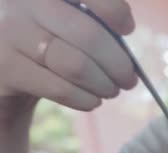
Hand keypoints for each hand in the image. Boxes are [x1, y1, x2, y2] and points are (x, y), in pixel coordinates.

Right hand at [0, 0, 137, 119]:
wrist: (2, 73)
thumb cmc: (39, 43)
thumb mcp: (60, 20)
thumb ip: (89, 17)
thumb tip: (125, 29)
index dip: (114, 10)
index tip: (127, 28)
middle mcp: (21, 3)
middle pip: (89, 36)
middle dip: (118, 63)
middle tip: (128, 79)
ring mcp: (8, 33)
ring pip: (76, 65)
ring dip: (104, 84)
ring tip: (111, 90)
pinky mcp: (5, 68)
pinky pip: (60, 88)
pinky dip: (85, 99)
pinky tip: (91, 101)